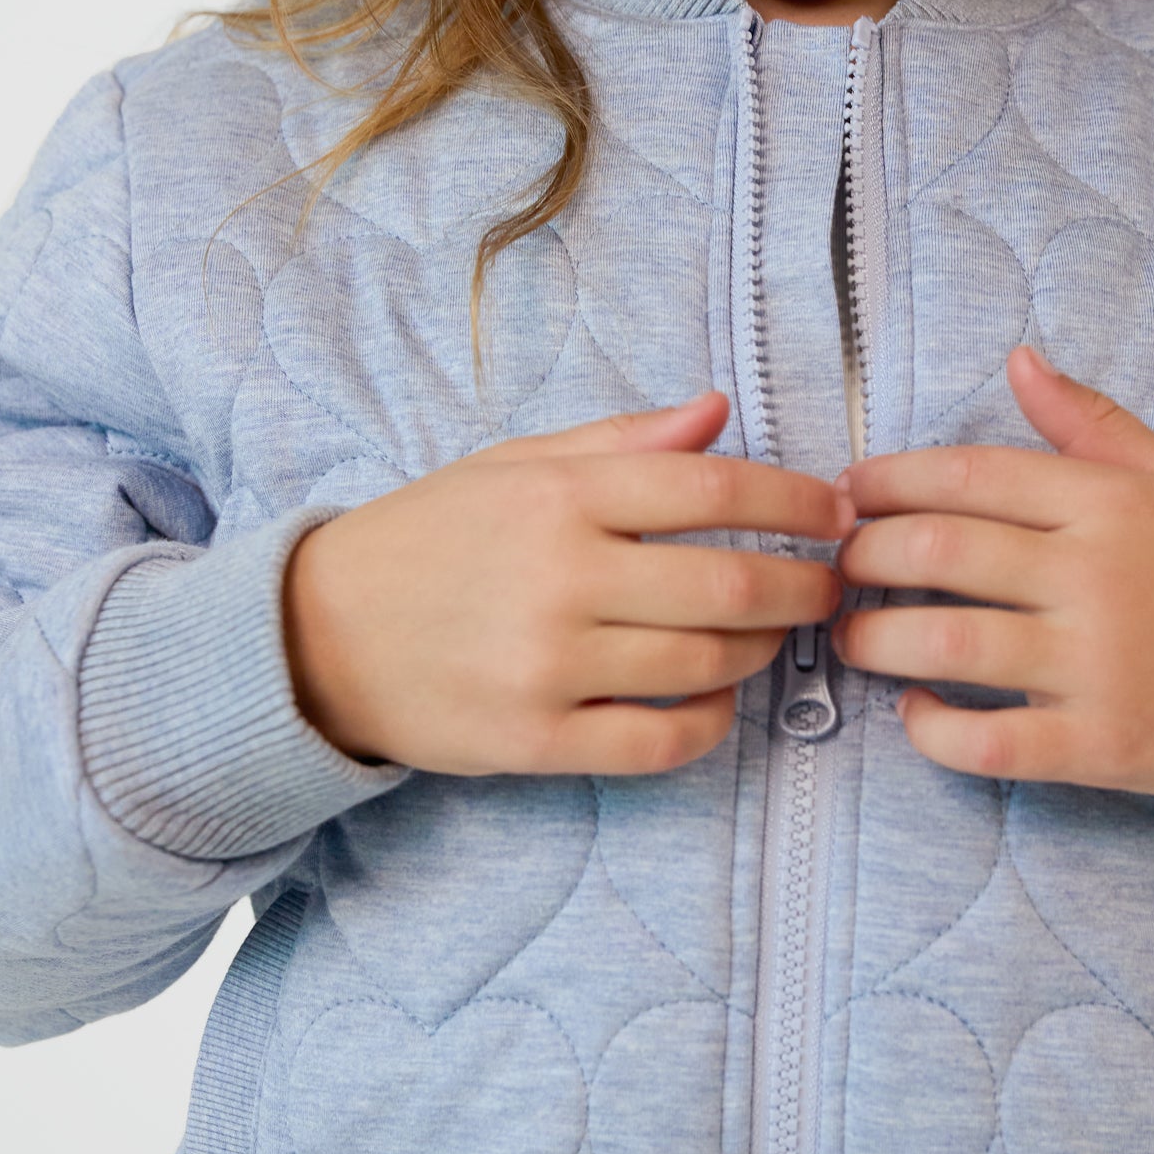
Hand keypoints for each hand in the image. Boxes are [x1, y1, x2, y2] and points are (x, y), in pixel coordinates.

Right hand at [284, 391, 851, 775]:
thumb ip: (620, 439)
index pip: (711, 490)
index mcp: (558, 497)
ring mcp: (546, 667)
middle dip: (804, 587)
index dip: (793, 502)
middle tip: (831, 585)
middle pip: (728, 586)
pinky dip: (710, 723)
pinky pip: (658, 741)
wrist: (318, 635)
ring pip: (703, 666)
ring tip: (774, 636)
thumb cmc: (430, 537)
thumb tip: (717, 412)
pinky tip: (720, 700)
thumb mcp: (513, 465)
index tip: (835, 513)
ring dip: (762, 652)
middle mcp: (559, 579)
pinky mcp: (533, 741)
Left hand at [830, 347, 1153, 796]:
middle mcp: (1096, 574)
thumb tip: (1017, 359)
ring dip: (873, 642)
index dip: (885, 481)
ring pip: (946, 644)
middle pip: (937, 551)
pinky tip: (916, 714)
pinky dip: (933, 731)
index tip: (845, 495)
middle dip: (861, 557)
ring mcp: (1099, 663)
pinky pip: (989, 741)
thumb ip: (1091, 422)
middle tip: (834, 569)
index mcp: (1109, 501)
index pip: (966, 476)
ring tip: (849, 639)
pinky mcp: (1105, 744)